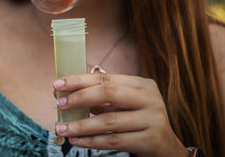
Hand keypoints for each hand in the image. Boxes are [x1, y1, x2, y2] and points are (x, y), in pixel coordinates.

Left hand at [53, 73, 188, 156]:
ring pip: (109, 121)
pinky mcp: (150, 140)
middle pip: (109, 93)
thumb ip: (102, 99)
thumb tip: (66, 95)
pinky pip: (113, 141)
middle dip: (80, 98)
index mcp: (142, 84)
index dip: (80, 80)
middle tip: (60, 105)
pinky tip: (76, 140)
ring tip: (61, 128)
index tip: (57, 85)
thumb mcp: (125, 104)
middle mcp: (149, 99)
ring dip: (81, 125)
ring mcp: (152, 119)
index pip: (106, 78)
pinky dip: (91, 141)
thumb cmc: (138, 120)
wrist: (166, 146)